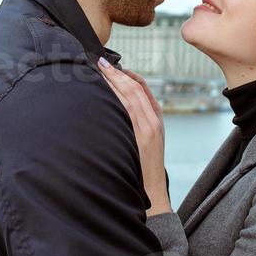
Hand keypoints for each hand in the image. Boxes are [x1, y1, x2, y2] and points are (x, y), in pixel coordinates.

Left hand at [97, 58, 170, 214]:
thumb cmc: (144, 170)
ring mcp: (147, 129)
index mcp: (156, 122)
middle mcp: (154, 122)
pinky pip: (126, 111)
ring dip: (113, 81)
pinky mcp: (139, 137)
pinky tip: (103, 90)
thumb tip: (118, 111)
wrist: (152, 193)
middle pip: (136, 89)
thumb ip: (138, 126)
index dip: (129, 76)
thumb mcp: (147, 144)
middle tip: (101, 62)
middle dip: (118, 73)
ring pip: (131, 96)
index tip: (116, 67)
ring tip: (99, 70)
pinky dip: (115, 97)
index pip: (144, 90)